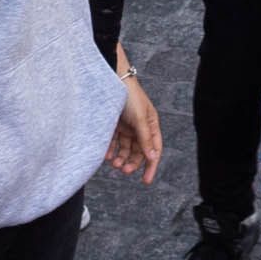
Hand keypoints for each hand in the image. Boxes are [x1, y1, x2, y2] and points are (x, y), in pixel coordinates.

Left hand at [105, 51, 162, 180]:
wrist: (111, 78)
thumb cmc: (129, 95)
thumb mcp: (139, 118)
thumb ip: (145, 139)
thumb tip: (152, 157)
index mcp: (151, 125)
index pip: (154, 150)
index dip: (151, 166)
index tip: (145, 180)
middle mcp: (140, 127)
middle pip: (138, 151)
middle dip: (132, 163)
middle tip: (123, 171)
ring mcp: (127, 126)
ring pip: (125, 148)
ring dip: (121, 158)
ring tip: (113, 163)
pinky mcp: (114, 124)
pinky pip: (114, 142)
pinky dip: (110, 150)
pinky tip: (106, 155)